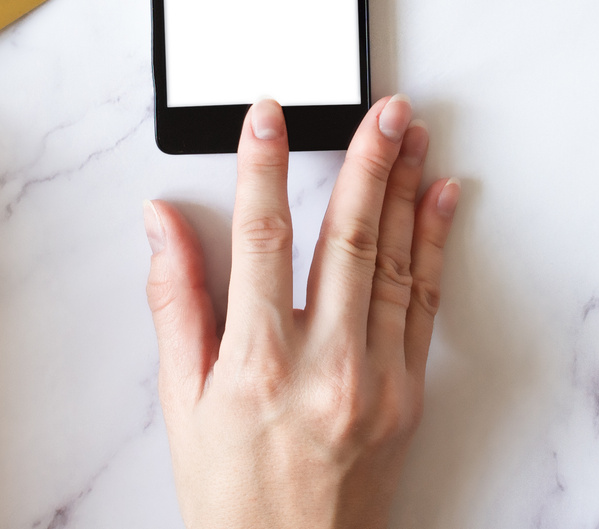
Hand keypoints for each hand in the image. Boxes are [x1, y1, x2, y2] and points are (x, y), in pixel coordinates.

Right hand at [146, 96, 459, 528]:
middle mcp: (325, 366)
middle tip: (384, 108)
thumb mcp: (181, 401)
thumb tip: (160, 224)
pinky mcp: (408, 394)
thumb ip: (175, 301)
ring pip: (395, 262)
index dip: (263, 168)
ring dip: (406, 189)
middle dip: (368, 161)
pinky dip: (433, 245)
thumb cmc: (232, 494)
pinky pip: (425, 303)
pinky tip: (438, 201)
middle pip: (348, 238)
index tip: (268, 117)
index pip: (262, 238)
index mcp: (258, 363)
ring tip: (413, 136)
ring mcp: (376, 379)